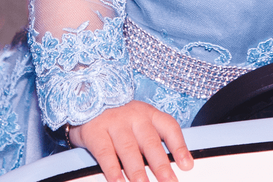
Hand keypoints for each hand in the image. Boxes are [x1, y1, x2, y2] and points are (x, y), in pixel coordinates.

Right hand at [68, 101, 193, 181]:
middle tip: (169, 181)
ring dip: (137, 170)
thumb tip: (175, 164)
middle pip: (150, 142)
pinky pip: (105, 152)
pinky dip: (112, 169)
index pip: (169, 127)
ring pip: (128, 148)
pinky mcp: (95, 131)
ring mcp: (114, 122)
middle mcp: (134, 116)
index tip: (187, 166)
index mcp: (149, 114)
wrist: (85, 99)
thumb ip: (153, 140)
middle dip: (160, 164)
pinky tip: (117, 181)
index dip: (179, 147)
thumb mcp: (139, 122)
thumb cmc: (119, 119)